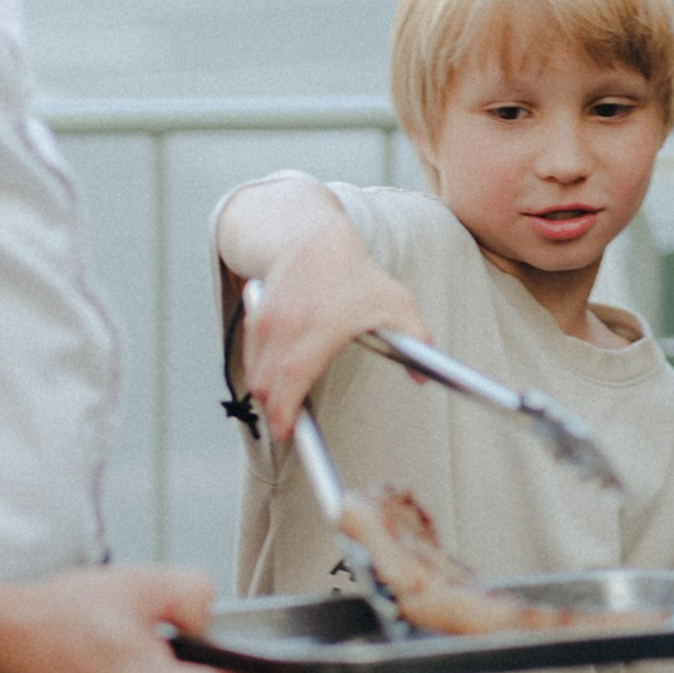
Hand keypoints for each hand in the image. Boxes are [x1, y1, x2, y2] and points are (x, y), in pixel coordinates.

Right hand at [220, 178, 425, 438]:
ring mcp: (267, 318)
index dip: (285, 409)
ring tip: (283, 404)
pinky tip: (276, 378)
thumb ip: (416, 339)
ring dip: (265, 393)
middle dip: (273, 411)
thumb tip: (422, 379)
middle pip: (266, 381)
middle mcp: (287, 321)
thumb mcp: (396, 302)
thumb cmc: (358, 275)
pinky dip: (260, 373)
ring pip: (255, 372)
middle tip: (287, 428)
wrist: (315, 240)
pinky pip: (251, 357)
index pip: (293, 374)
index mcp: (321, 323)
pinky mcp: (255, 317)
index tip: (286, 433)